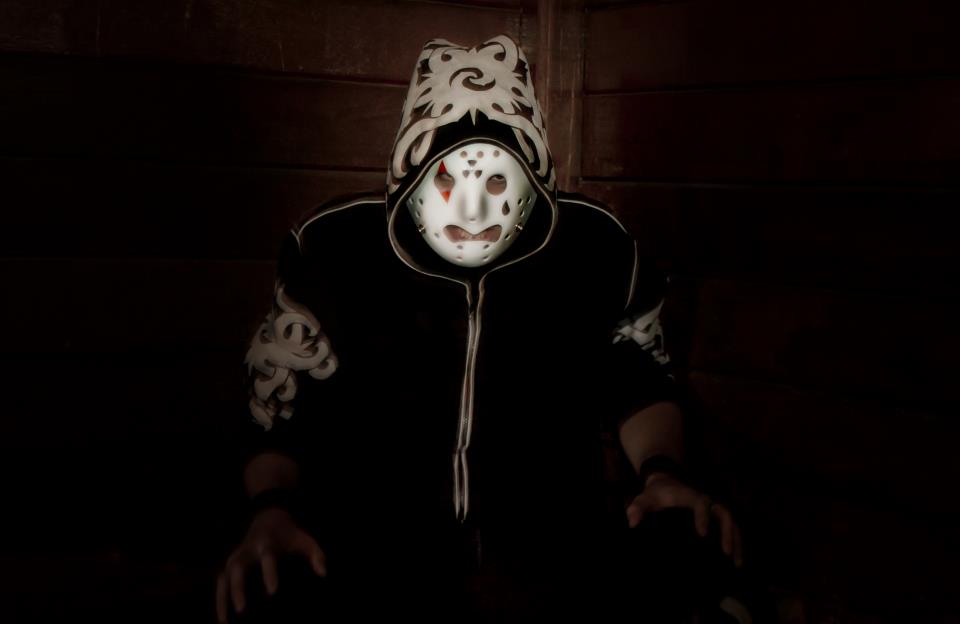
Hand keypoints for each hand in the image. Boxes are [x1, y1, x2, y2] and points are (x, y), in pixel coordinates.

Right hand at [216, 508, 326, 622]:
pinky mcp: (229, 565)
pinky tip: (222, 620)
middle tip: (242, 610)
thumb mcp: (305, 540)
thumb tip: (323, 573)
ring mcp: (236, 557)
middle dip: (239, 588)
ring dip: (223, 598)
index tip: (273, 593)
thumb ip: (316, 554)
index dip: (269, 574)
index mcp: (267, 543)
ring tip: (225, 622)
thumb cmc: (290, 535)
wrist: (268, 519)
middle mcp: (247, 550)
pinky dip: (219, 600)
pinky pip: (220, 582)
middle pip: (238, 568)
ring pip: (224, 577)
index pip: (267, 558)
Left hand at [626, 472, 742, 567]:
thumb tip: (632, 522)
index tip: (702, 534)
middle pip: (723, 513)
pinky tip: (737, 561)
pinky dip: (736, 542)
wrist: (666, 483)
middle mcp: (706, 501)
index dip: (702, 517)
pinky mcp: (716, 517)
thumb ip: (637, 507)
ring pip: (731, 522)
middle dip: (726, 532)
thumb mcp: (644, 498)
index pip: (700, 504)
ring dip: (736, 541)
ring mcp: (713, 508)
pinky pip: (730, 528)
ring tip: (736, 563)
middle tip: (725, 552)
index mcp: (689, 496)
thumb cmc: (656, 494)